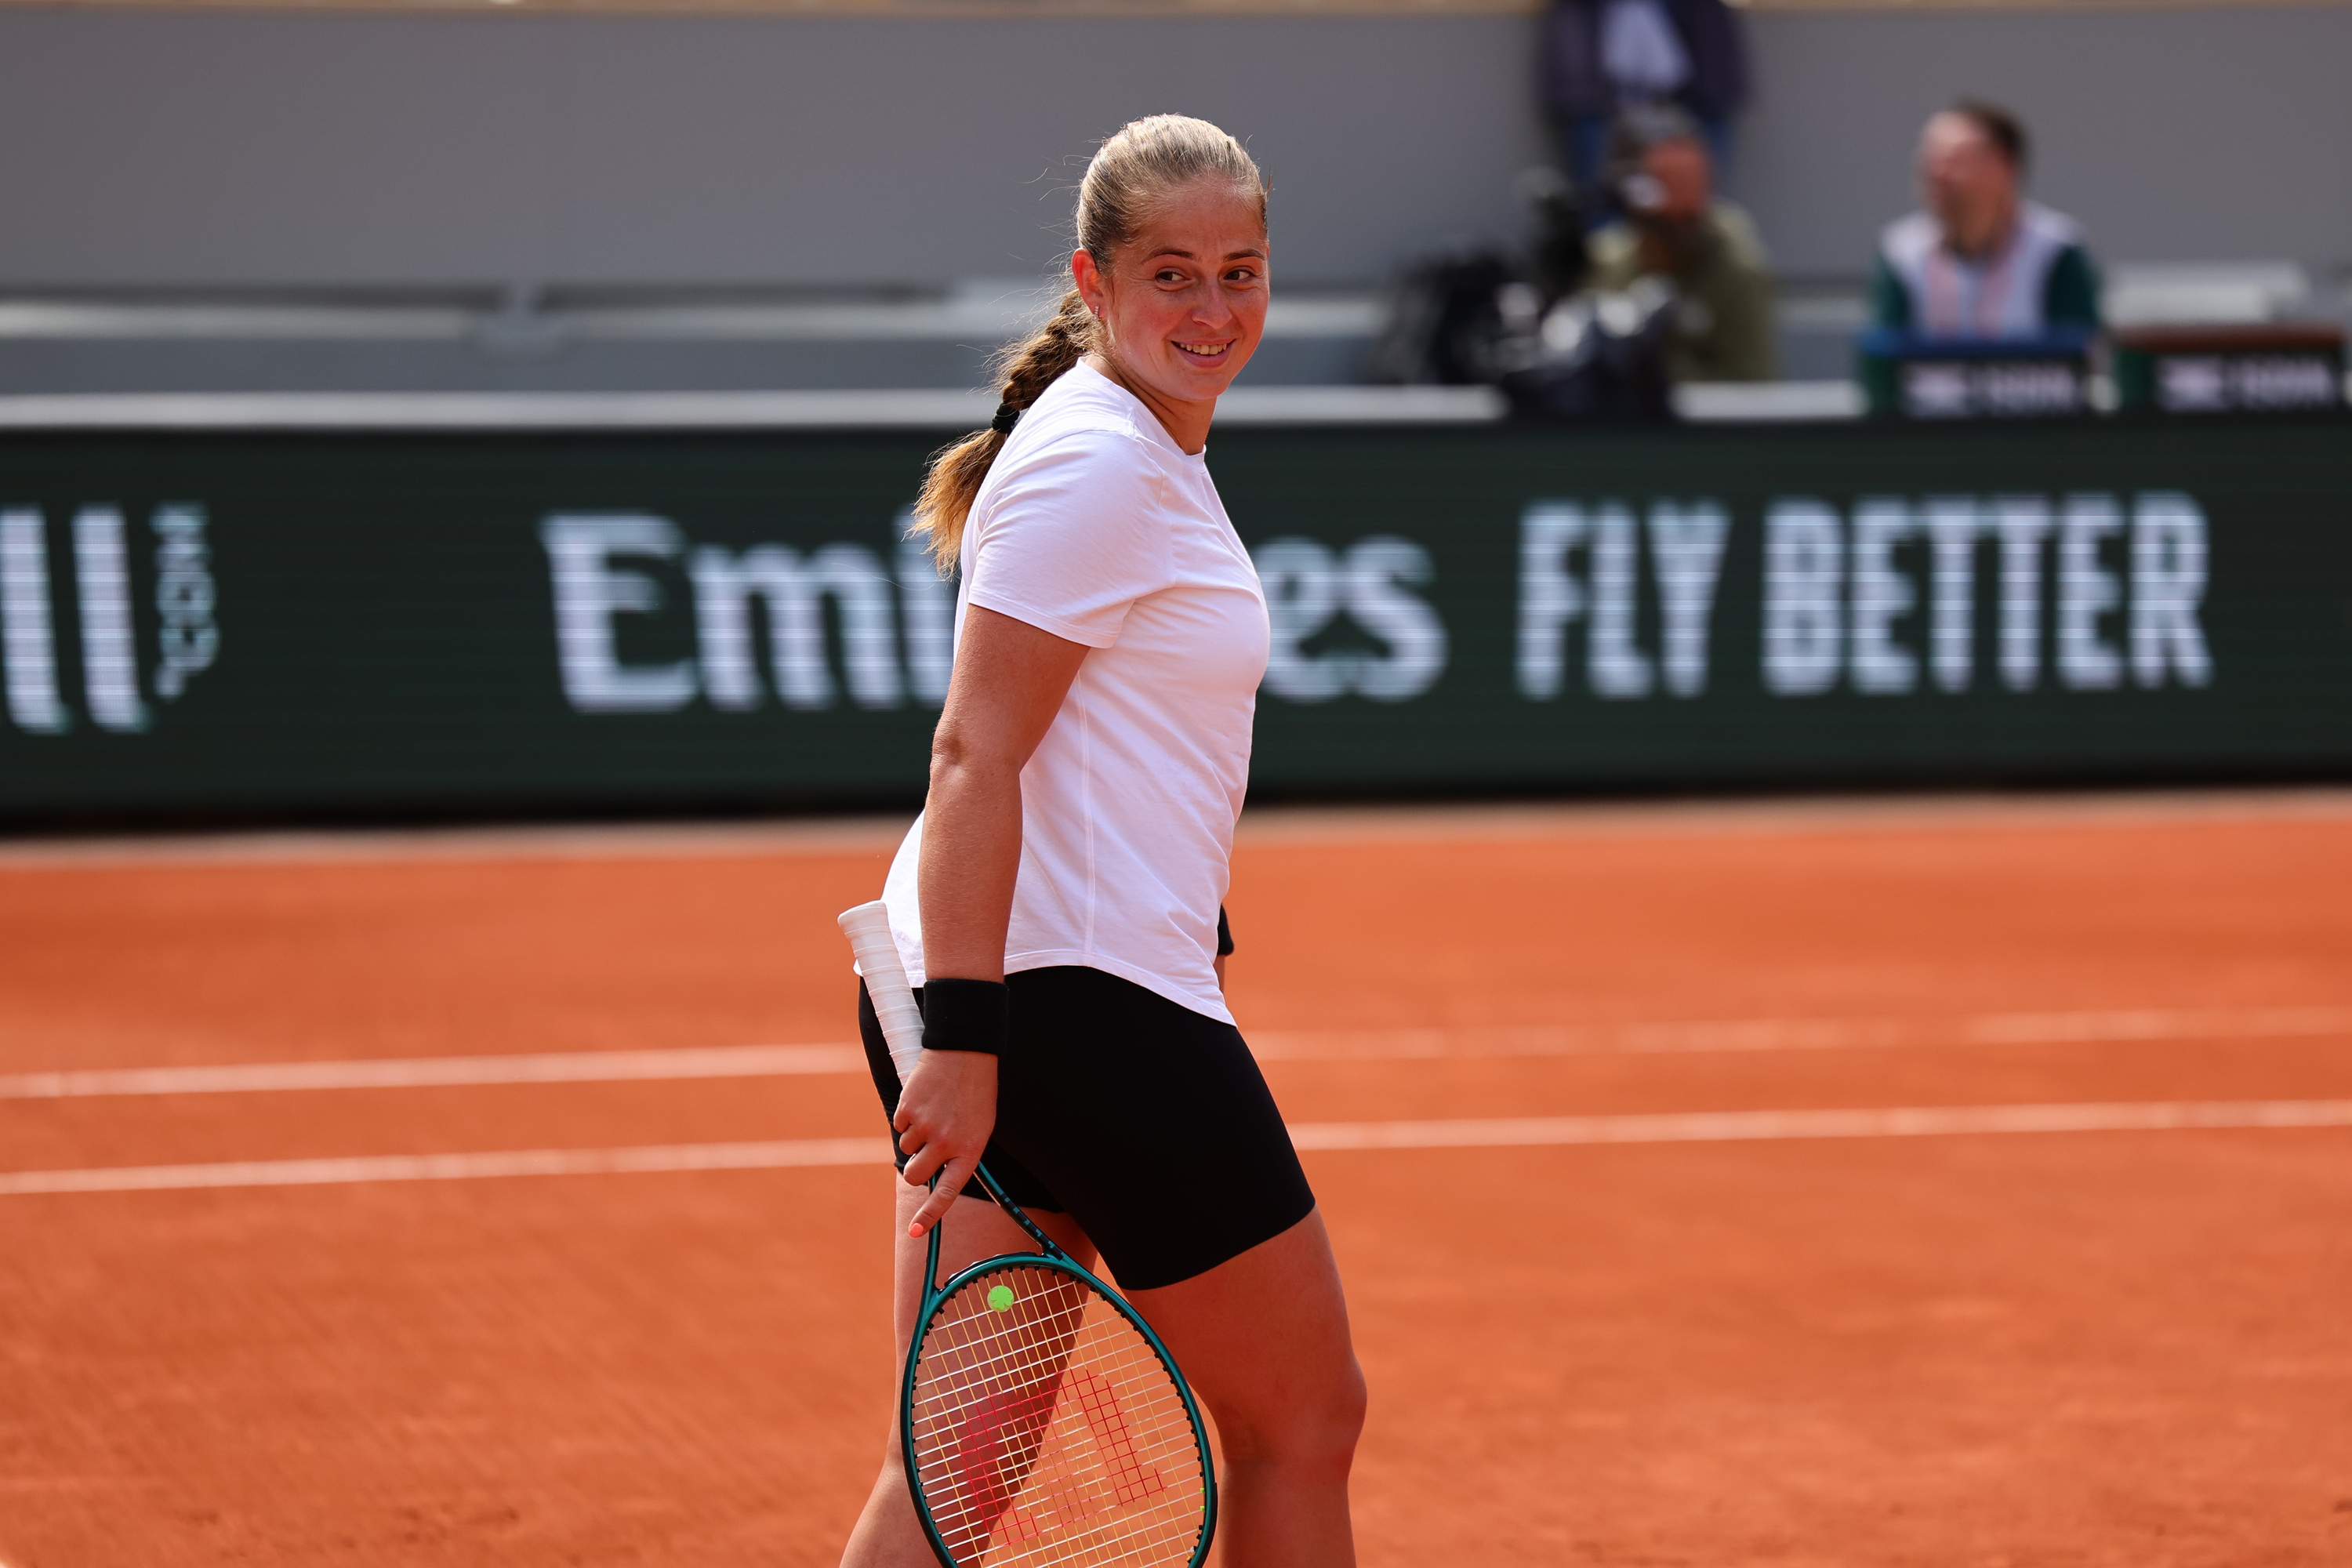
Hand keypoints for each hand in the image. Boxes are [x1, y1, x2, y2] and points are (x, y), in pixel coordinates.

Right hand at [892, 1049, 998, 1236]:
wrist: (965, 1050)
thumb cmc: (976, 1091)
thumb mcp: (979, 1126)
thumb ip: (959, 1152)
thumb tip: (935, 1175)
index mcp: (969, 1150)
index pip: (946, 1193)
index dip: (929, 1215)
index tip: (914, 1232)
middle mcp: (946, 1142)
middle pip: (914, 1174)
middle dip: (913, 1168)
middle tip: (922, 1152)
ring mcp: (925, 1126)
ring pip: (905, 1146)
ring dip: (914, 1134)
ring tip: (934, 1110)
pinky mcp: (908, 1108)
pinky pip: (899, 1123)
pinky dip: (907, 1114)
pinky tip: (924, 1098)